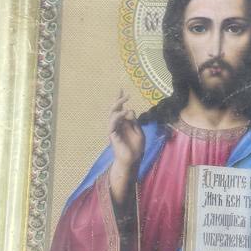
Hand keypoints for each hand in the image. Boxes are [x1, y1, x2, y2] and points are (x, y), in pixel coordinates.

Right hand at [108, 90, 144, 204]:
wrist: (132, 161)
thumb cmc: (136, 148)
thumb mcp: (139, 132)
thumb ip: (134, 122)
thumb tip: (130, 110)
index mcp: (124, 124)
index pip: (120, 109)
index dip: (120, 100)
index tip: (121, 90)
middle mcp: (117, 125)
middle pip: (114, 110)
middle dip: (118, 101)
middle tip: (126, 95)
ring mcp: (114, 130)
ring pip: (112, 115)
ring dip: (118, 107)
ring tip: (125, 101)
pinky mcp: (112, 135)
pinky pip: (112, 124)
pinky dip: (118, 117)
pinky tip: (124, 113)